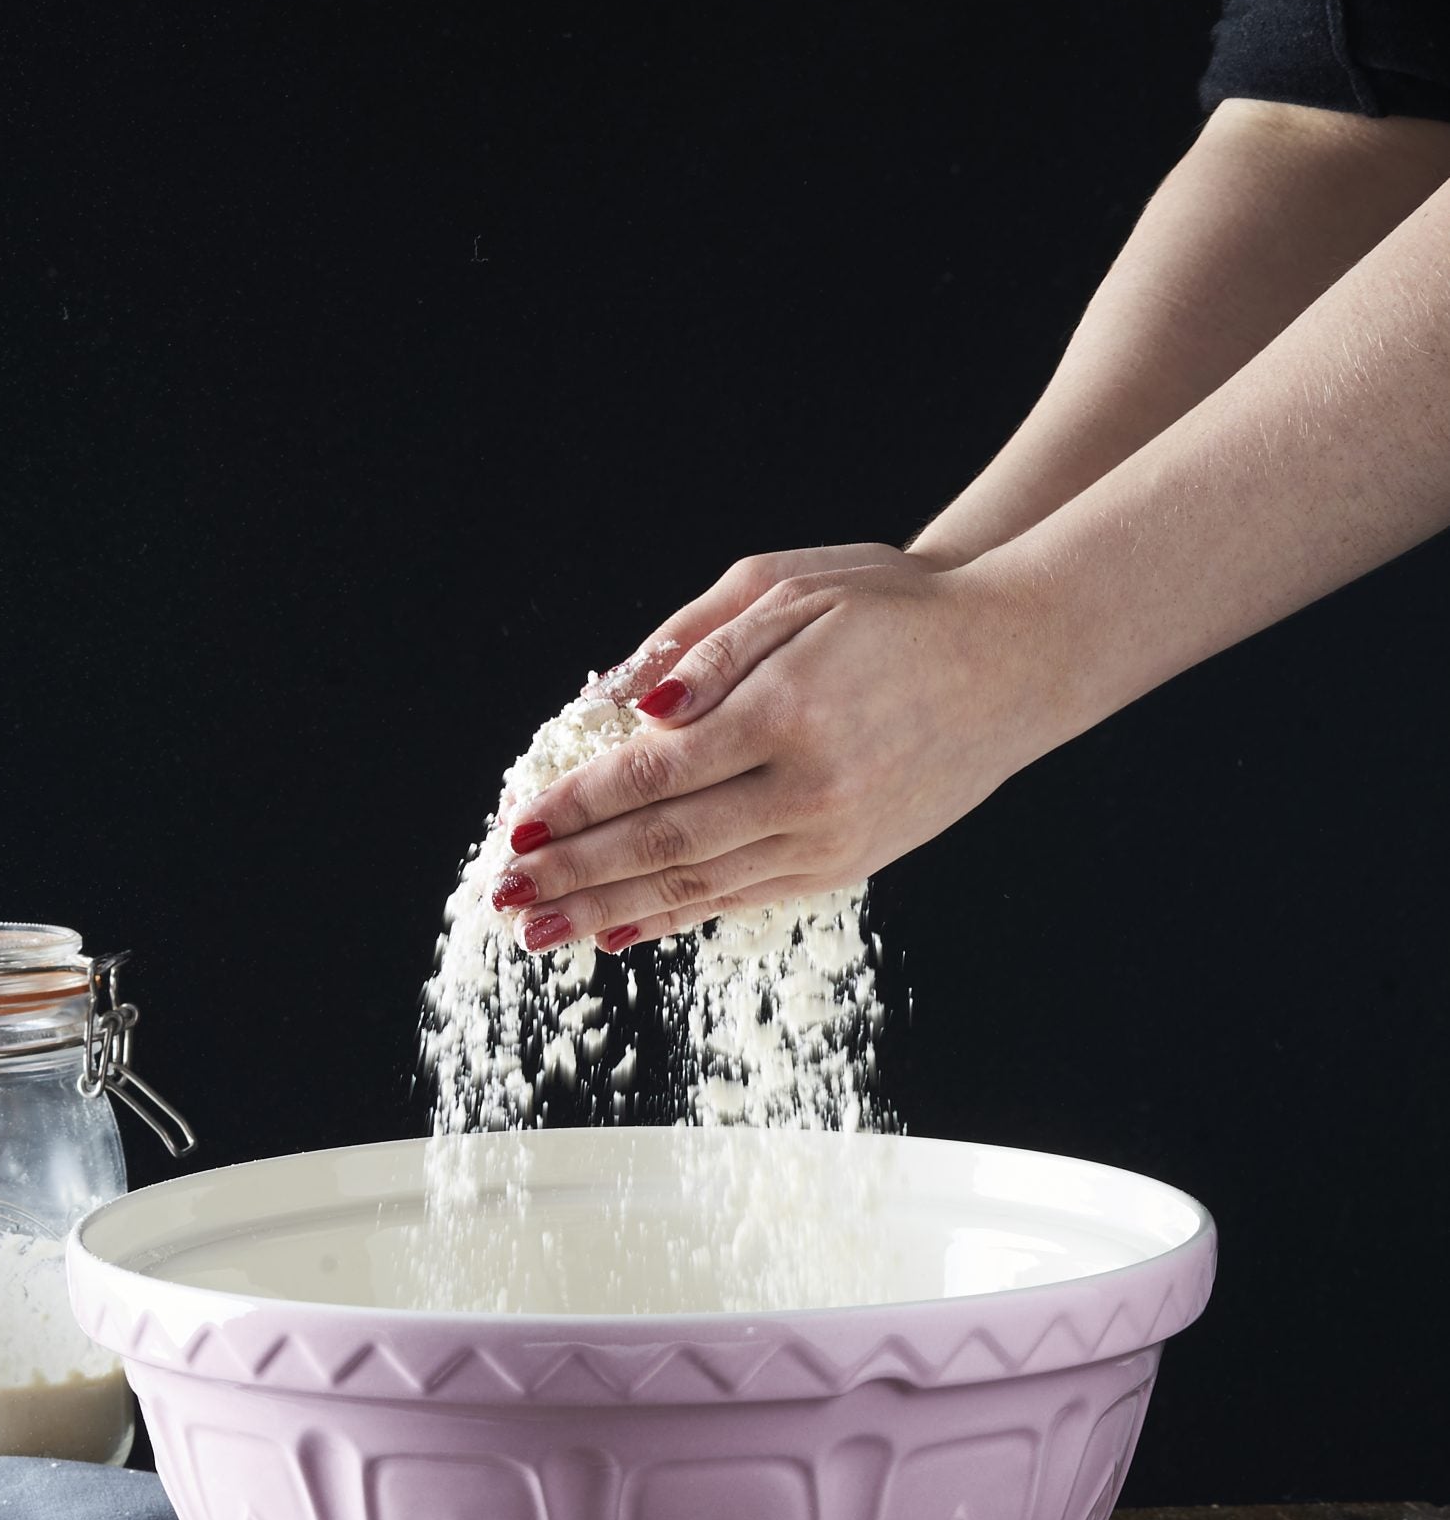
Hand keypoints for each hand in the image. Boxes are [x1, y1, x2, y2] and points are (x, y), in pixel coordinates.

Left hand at [495, 547, 1048, 948]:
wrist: (1015, 658)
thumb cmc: (897, 608)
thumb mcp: (793, 588)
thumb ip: (700, 647)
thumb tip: (621, 707)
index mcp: (786, 712)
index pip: (653, 774)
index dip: (577, 806)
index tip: (515, 829)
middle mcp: (808, 789)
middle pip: (664, 845)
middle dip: (572, 875)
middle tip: (504, 899)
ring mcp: (831, 838)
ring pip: (699, 886)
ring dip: (608, 911)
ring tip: (540, 930)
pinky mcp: (848, 863)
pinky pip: (744, 898)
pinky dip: (676, 917)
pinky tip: (621, 929)